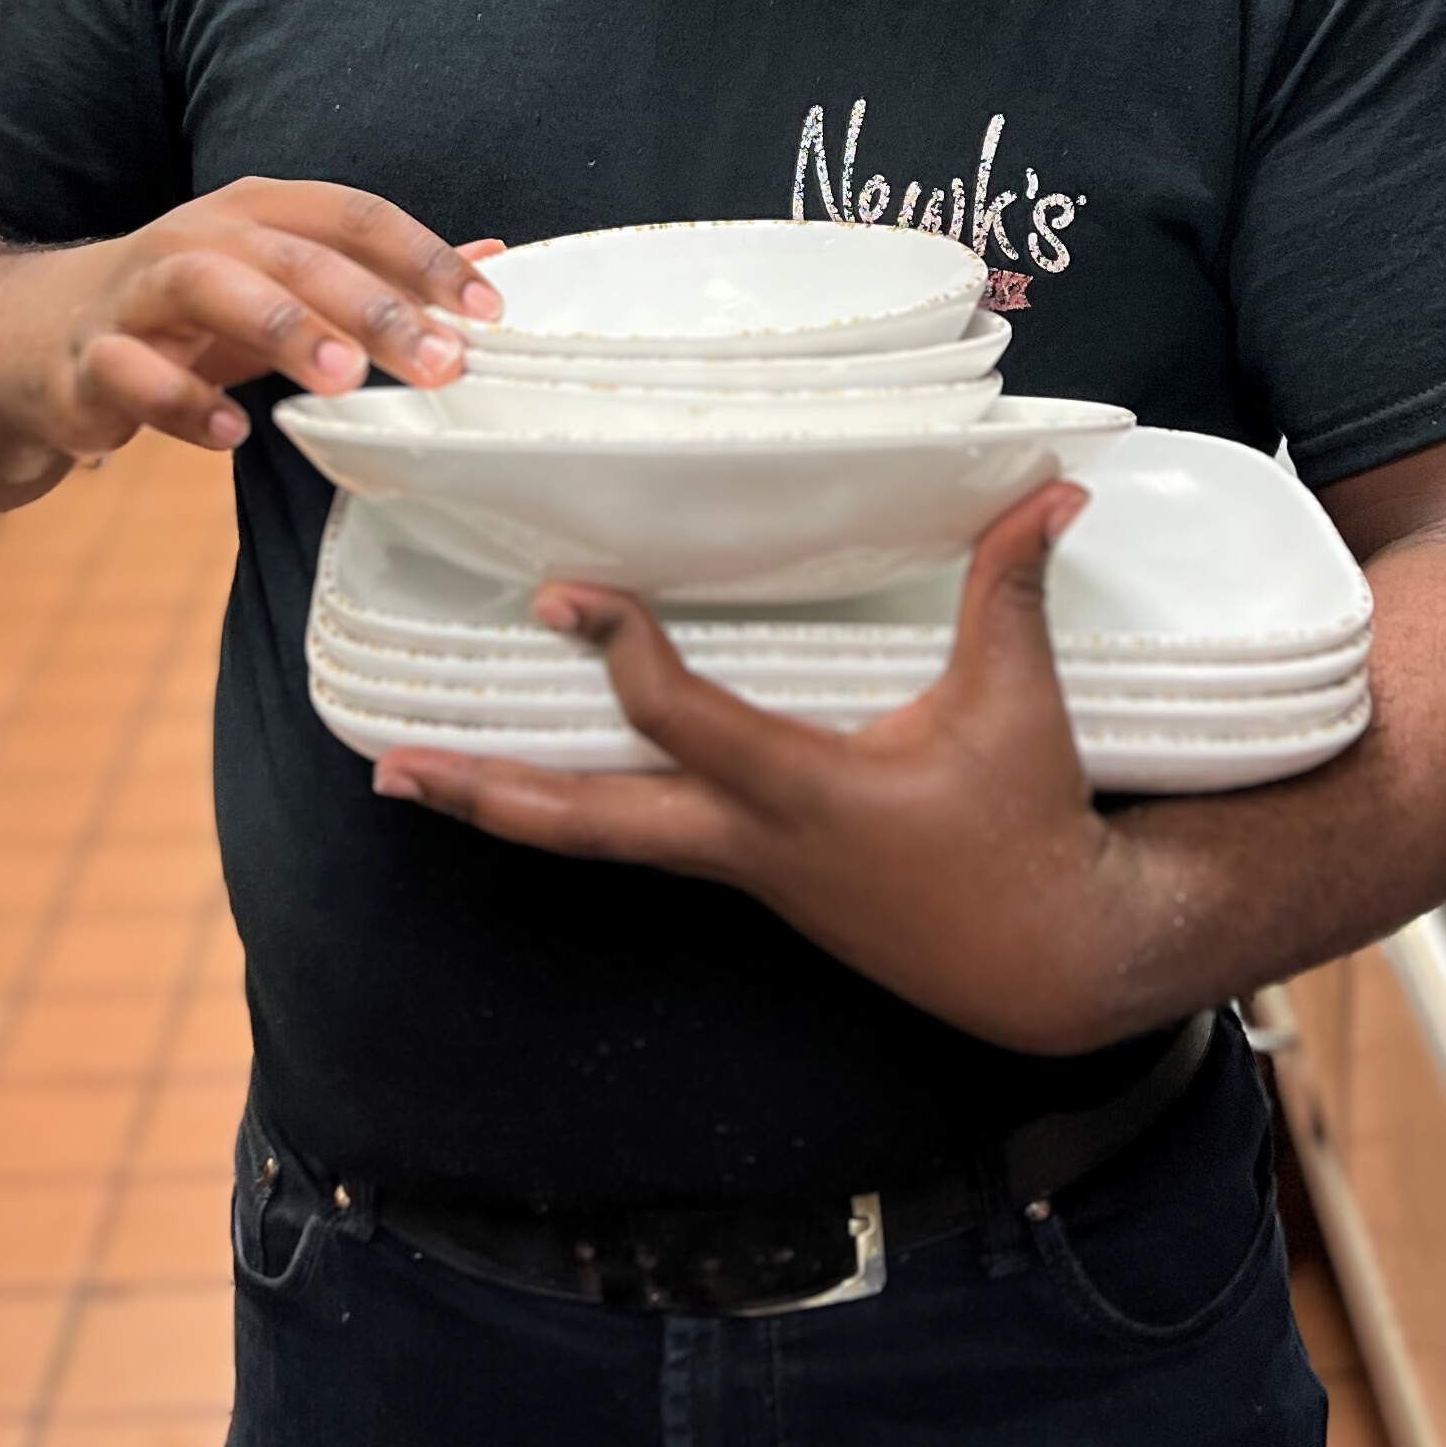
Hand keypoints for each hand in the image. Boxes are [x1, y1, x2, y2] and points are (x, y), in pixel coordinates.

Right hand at [0, 181, 503, 460]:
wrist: (33, 334)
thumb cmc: (184, 311)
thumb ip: (381, 273)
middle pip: (293, 253)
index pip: (352, 215)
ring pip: (207, 287)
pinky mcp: (87, 358)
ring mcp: (136, 293)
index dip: (423, 256)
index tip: (487, 313)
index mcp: (256, 211)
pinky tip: (229, 434)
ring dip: (279, 327)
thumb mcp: (285, 283)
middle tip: (439, 361)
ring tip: (340, 378)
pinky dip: (179, 401)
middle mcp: (198, 235)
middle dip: (372, 304)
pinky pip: (130, 373)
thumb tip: (493, 258)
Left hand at [374, 483, 1160, 1056]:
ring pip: (596, 842)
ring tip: (411, 777)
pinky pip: (638, 841)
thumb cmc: (1025, 826)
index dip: (621, 652)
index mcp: (803, 791)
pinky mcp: (751, 874)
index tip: (565, 594)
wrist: (1044, 960)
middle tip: (394, 768)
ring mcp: (741, 866)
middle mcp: (748, 839)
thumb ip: (1012, 588)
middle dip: (487, 791)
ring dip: (503, 807)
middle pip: (588, 823)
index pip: (682, 719)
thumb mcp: (1021, 702)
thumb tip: (1051, 486)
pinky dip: (572, 811)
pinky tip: (526, 785)